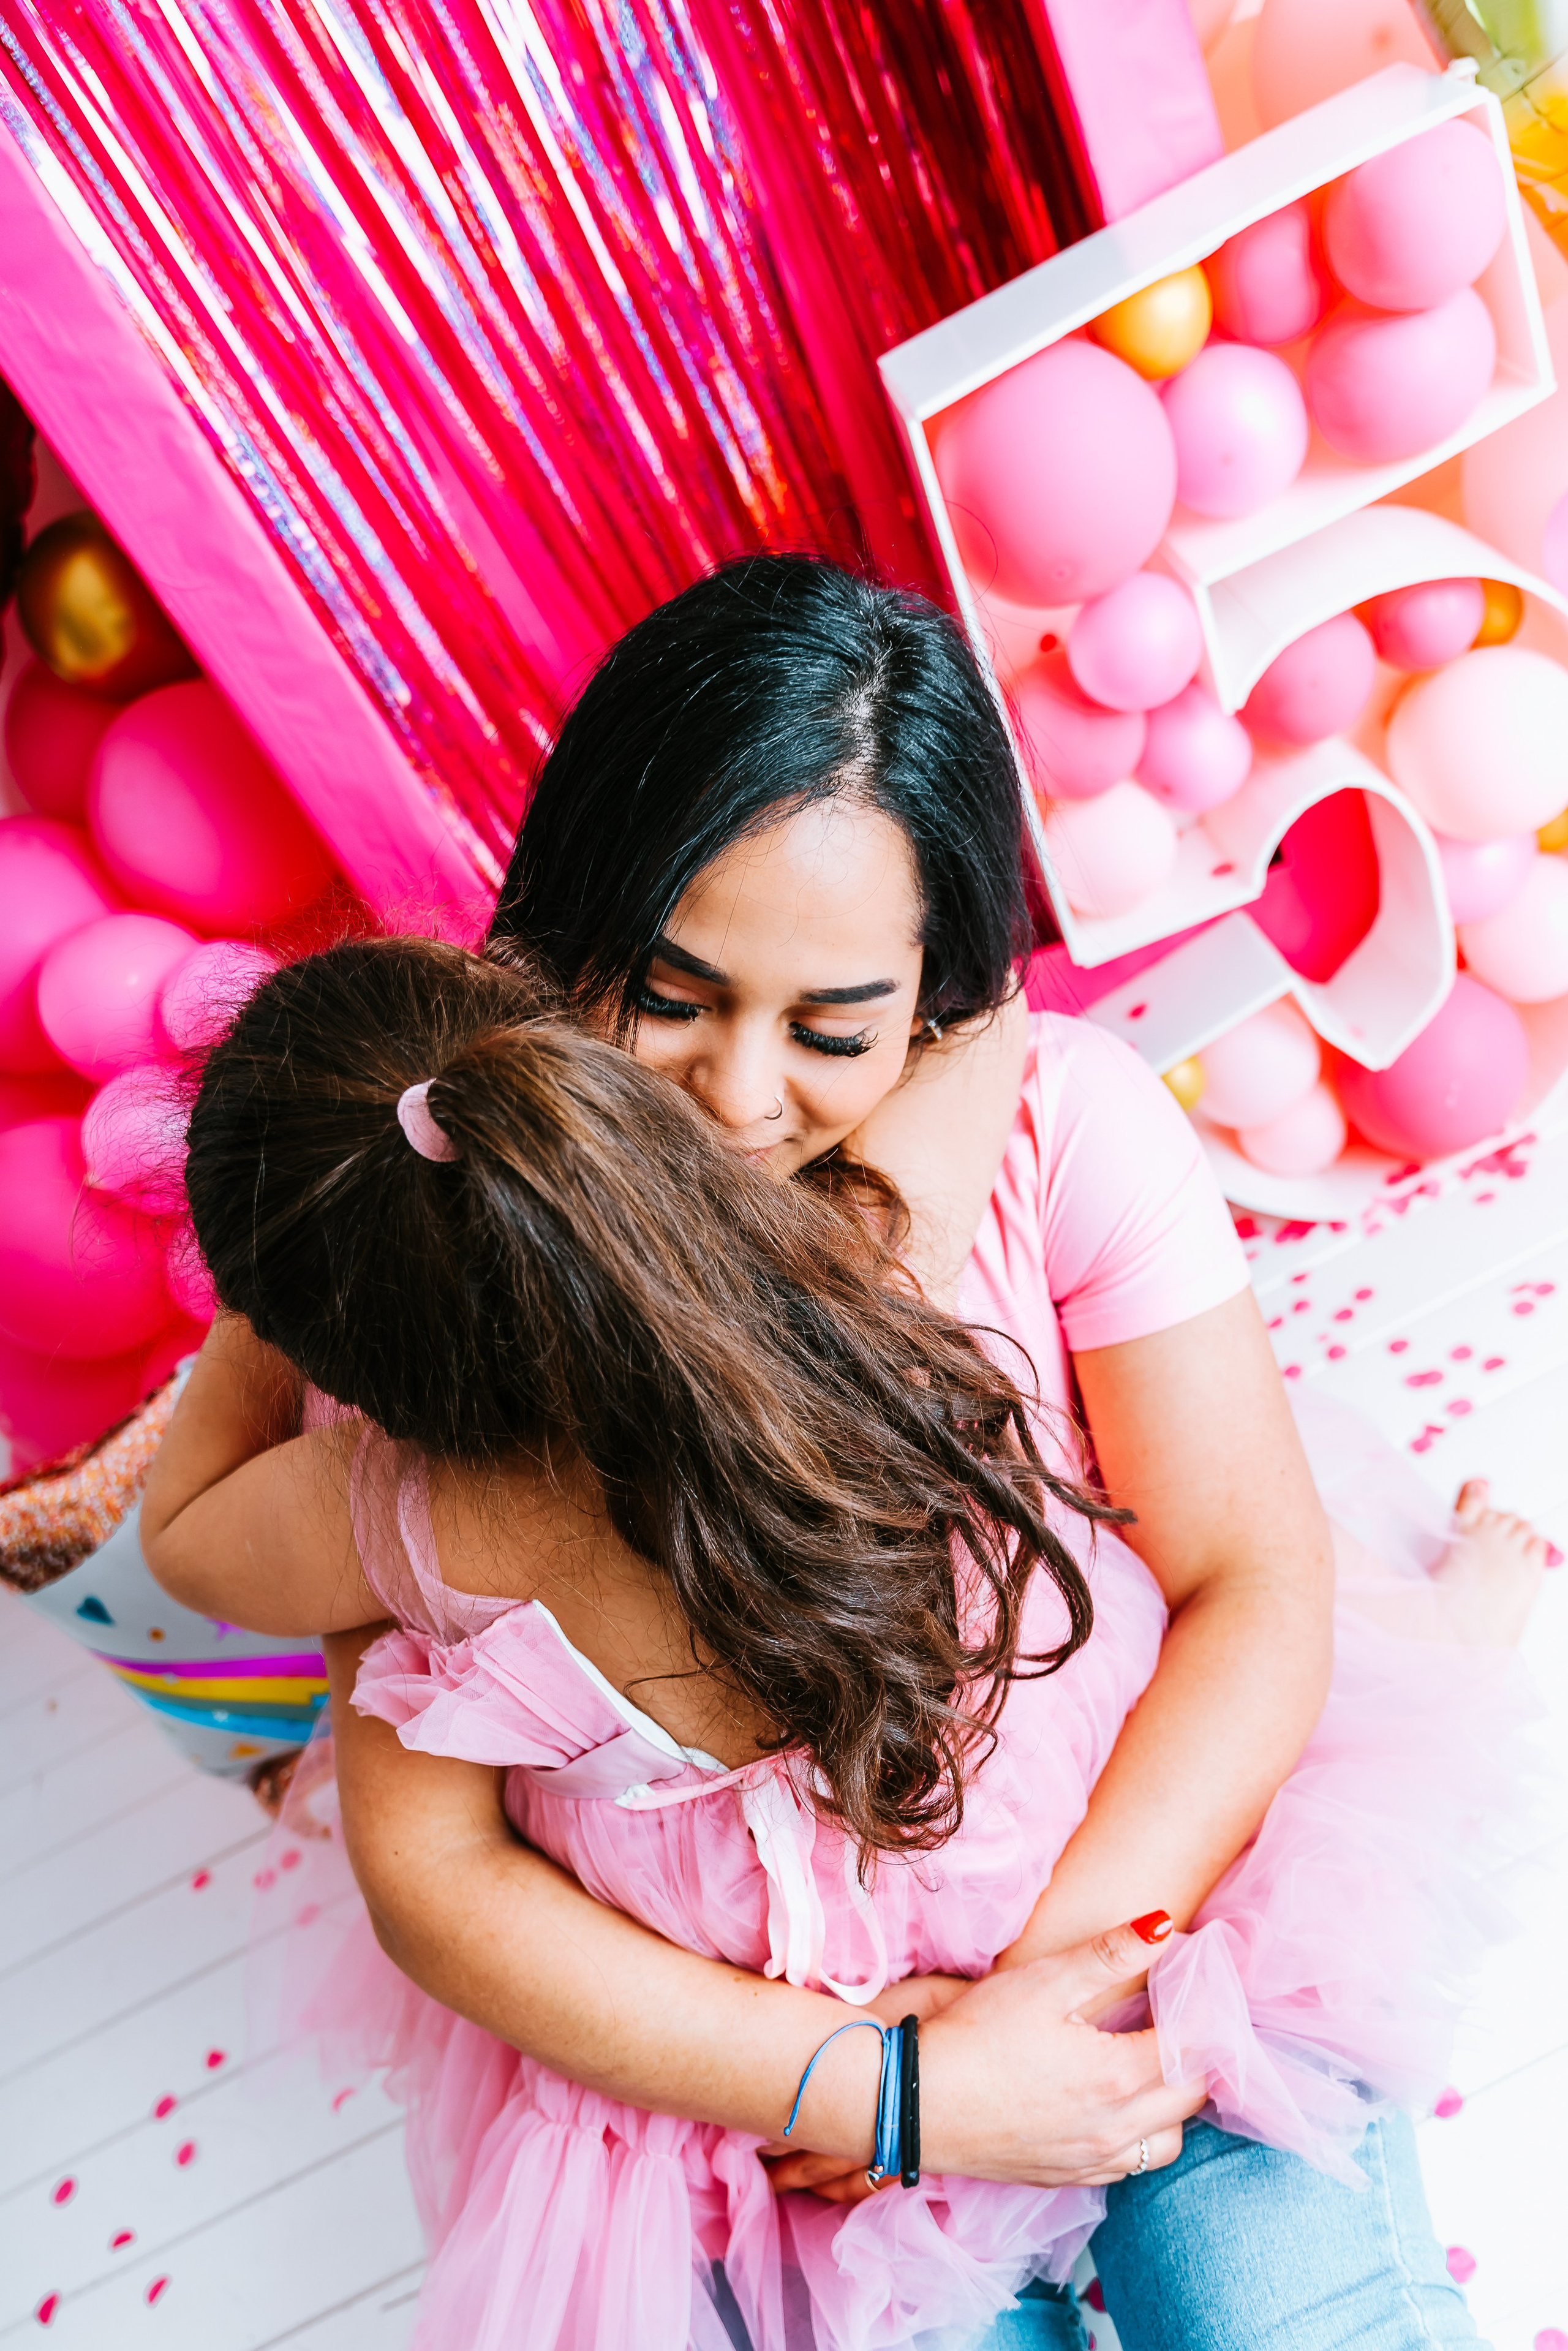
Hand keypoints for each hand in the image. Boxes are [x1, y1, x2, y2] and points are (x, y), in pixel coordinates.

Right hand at [764, 1921, 1202, 2200]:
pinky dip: (1137, 2136)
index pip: (1193, 2049)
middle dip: (1197, 2058)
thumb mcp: (1044, 1981)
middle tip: (1181, 2018)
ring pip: (1166, 2143)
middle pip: (1191, 2099)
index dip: (1204, 2015)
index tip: (1199, 1988)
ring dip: (1171, 2106)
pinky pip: (1127, 2167)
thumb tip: (1164, 1924)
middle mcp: (1115, 2130)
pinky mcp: (1063, 2177)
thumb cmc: (977, 2036)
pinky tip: (1111, 2104)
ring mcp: (1090, 2162)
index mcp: (1117, 2077)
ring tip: (1149, 2064)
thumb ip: (1110, 1953)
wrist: (912, 2103)